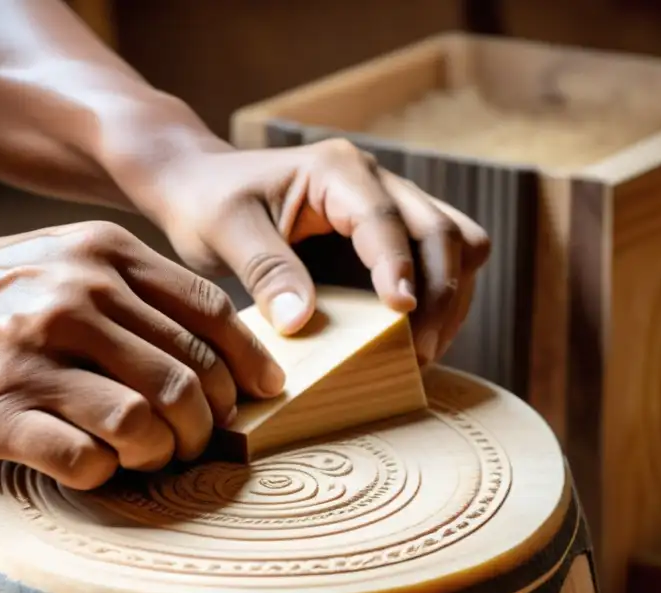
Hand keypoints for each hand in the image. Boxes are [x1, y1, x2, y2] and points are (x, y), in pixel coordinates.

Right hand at [0, 222, 284, 488]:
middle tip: (200, 441)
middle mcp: (73, 297)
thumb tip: (224, 333)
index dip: (249, 363)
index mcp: (100, 254)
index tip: (260, 395)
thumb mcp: (58, 260)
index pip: (210, 312)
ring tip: (152, 457)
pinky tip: (99, 467)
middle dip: (210, 422)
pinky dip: (108, 473)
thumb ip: (134, 285)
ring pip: (147, 420)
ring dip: (163, 452)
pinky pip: (87, 458)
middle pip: (188, 374)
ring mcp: (33, 355)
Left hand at [148, 138, 490, 362]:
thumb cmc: (208, 201)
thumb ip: (264, 271)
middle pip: (444, 231)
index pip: (386, 218)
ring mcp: (391, 209)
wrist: (202, 187)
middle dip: (440, 294)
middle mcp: (376, 182)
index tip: (402, 314)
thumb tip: (302, 322)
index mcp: (337, 170)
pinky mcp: (390, 241)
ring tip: (421, 354)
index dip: (400, 267)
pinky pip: (440, 266)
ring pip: (458, 246)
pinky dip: (438, 303)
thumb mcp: (224, 231)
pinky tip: (413, 341)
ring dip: (450, 300)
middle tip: (419, 353)